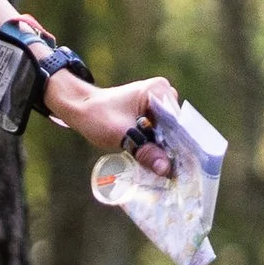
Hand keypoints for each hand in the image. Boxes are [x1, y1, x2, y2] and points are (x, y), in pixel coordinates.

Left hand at [46, 71, 179, 170]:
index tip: (184, 167)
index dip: (181, 146)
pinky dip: (159, 146)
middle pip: (177, 128)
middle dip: (174, 150)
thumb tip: (167, 170)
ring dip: (167, 150)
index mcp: (159, 90)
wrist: (80, 109)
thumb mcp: (122, 136)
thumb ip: (145, 151)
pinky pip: (162, 132)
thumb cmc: (97, 116)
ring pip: (170, 133)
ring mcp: (159, 103)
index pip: (178, 122)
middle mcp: (164, 93)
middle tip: (176, 174)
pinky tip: (159, 162)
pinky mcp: (153, 113)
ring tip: (168, 171)